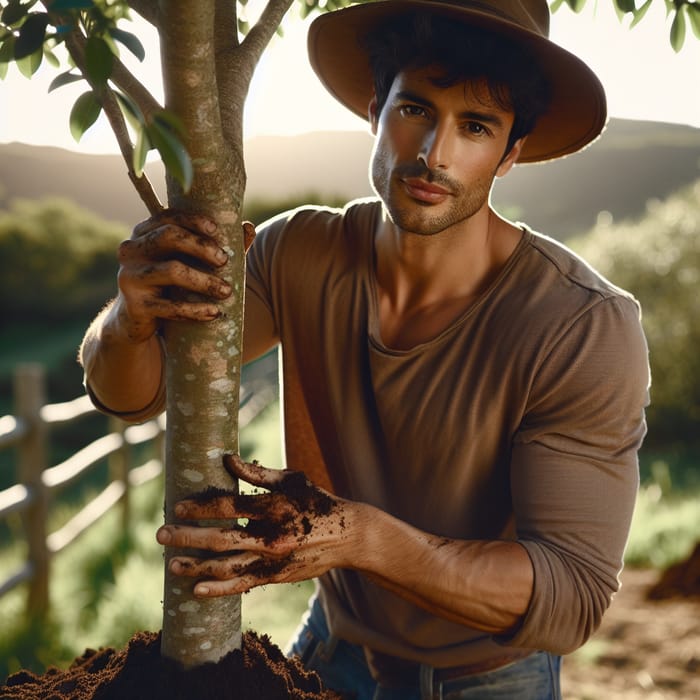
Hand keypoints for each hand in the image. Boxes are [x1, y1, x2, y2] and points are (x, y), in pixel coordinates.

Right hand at [113, 210, 255, 343]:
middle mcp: (131, 250)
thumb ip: (217, 247)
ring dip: (204, 281)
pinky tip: (214, 313)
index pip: (168, 217)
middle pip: (168, 237)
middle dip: (201, 246)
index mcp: (143, 233)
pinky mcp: (135, 305)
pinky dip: (195, 310)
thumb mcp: (189, 264)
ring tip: (226, 292)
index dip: (192, 220)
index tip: (216, 230)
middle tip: (224, 261)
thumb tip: (248, 227)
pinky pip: (170, 306)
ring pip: (172, 270)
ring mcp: (130, 277)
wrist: (137, 321)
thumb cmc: (169, 284)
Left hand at [156, 455, 356, 596]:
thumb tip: (227, 458)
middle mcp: (271, 535)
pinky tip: (197, 589)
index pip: (229, 506)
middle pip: (220, 538)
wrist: (347, 535)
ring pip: (226, 566)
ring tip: (171, 564)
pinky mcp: (276, 577)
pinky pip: (242, 585)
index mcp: (274, 506)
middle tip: (160, 535)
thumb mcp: (291, 479)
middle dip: (187, 537)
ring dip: (196, 566)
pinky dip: (219, 589)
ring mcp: (273, 560)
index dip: (201, 507)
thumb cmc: (316, 501)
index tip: (178, 507)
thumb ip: (258, 473)